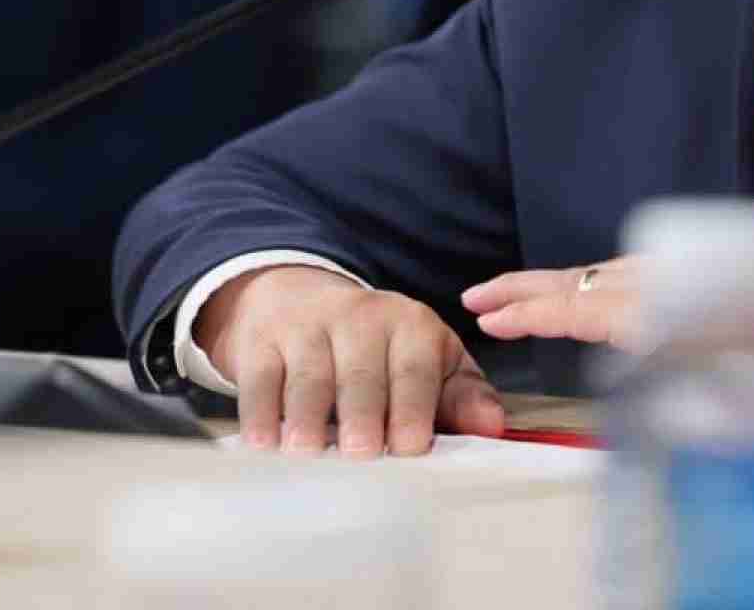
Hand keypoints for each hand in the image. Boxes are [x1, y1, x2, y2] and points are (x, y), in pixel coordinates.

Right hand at [197, 265, 504, 456]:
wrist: (296, 300)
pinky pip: (260, 378)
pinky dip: (261, 412)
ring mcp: (307, 327)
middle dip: (362, 414)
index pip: (414, 368)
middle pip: (361, 373)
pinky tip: (263, 445)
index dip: (413, 408)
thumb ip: (461, 396)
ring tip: (307, 453)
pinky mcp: (262, 341)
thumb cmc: (376, 349)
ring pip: (309, 375)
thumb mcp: (428, 360)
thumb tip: (492, 427)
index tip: (411, 447)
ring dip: (307, 416)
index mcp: (410, 325)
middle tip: (361, 454)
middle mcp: (360, 318)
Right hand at [465, 257, 753, 354]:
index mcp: (664, 309)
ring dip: (546, 289)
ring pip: (593, 278)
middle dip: (521, 289)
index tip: (489, 320)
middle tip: (472, 299)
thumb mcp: (735, 377)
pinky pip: (615, 279)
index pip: (582, 307)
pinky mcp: (678, 282)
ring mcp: (668, 279)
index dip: (531, 313)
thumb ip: (673, 376)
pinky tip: (568, 297)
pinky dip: (578, 287)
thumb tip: (623, 371)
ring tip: (504, 301)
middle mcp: (660, 286)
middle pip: (577, 282)